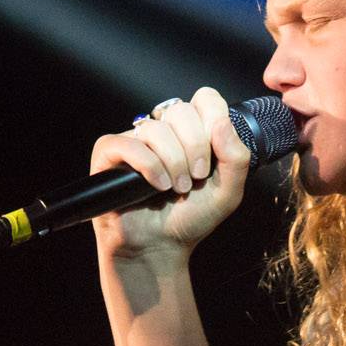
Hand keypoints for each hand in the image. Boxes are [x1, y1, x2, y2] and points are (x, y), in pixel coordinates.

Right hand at [89, 87, 252, 262]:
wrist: (161, 247)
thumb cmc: (191, 218)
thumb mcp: (228, 191)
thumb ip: (237, 157)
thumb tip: (222, 124)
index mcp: (192, 131)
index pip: (205, 99)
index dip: (213, 120)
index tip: (214, 155)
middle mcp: (163, 130)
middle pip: (181, 111)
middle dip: (195, 147)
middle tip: (196, 177)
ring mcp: (135, 140)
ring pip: (156, 129)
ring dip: (173, 163)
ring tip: (176, 188)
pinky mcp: (109, 154)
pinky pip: (128, 144)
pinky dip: (148, 165)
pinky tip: (157, 186)